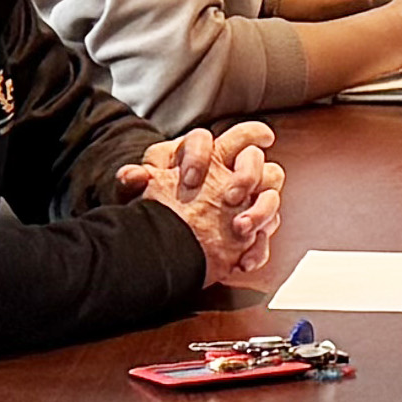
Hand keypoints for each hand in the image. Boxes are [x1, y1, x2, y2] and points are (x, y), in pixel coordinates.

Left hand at [134, 122, 285, 284]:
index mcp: (199, 155)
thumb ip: (131, 181)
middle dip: (247, 174)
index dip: (200, 155)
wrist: (161, 238)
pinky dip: (257, 249)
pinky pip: (266, 235)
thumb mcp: (137, 193)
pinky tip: (242, 262)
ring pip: (270, 194)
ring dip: (260, 211)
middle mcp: (228, 171)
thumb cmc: (153, 203)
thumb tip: (132, 176)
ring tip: (240, 229)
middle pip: (254, 158)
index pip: (206, 139)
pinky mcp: (251, 228)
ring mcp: (246, 199)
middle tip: (231, 196)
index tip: (190, 179)